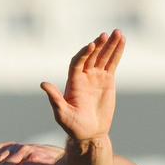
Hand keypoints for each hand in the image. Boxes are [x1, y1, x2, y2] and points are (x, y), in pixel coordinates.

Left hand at [40, 29, 123, 143]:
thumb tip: (43, 84)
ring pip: (103, 56)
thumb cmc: (73, 126)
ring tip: (118, 32)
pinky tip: (122, 40)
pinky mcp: (107, 79)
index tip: (91, 46)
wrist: (90, 133)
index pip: (77, 62)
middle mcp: (84, 75)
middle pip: (91, 55)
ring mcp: (96, 76)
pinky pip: (112, 63)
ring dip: (110, 44)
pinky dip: (117, 52)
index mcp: (73, 81)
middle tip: (106, 35)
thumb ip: (55, 99)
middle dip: (98, 45)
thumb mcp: (62, 114)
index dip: (84, 53)